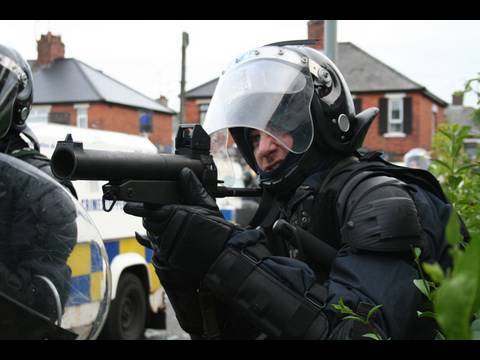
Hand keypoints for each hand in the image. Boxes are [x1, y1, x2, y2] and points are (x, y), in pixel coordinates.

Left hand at [124, 167, 239, 280]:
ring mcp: (165, 245)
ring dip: (155, 229)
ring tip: (171, 225)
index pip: (146, 210)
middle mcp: (164, 231)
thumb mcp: (205, 205)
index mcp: (171, 214)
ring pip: (152, 235)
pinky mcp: (168, 257)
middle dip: (150, 217)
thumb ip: (192, 189)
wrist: (221, 254)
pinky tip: (170, 238)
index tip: (128, 205)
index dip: (137, 208)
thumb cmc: (215, 229)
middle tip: (159, 213)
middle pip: (148, 222)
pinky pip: (158, 248)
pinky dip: (160, 242)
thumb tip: (185, 173)